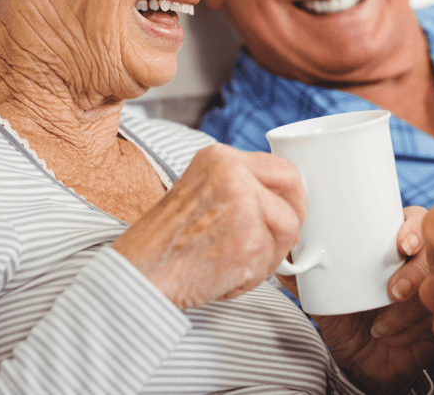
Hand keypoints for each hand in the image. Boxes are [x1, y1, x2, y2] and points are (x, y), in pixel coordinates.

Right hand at [112, 143, 303, 309]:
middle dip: (291, 221)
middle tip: (279, 241)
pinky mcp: (250, 242)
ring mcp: (244, 207)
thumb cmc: (165, 240)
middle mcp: (234, 174)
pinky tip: (224, 275)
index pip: (282, 168)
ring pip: (287, 231)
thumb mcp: (199, 190)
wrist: (140, 273)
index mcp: (220, 157)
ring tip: (236, 262)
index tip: (287, 211)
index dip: (291, 195)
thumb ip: (239, 186)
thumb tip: (284, 202)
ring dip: (268, 253)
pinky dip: (252, 276)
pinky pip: (271, 262)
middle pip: (294, 195)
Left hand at [278, 206, 433, 394]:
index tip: (401, 243)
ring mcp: (432, 290)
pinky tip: (390, 333)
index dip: (414, 228)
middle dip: (417, 266)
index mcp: (394, 245)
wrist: (361, 362)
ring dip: (409, 303)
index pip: (417, 222)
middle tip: (394, 287)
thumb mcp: (322, 293)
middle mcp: (419, 264)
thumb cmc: (346, 316)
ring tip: (382, 316)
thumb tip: (283, 248)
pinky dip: (411, 327)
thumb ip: (302, 273)